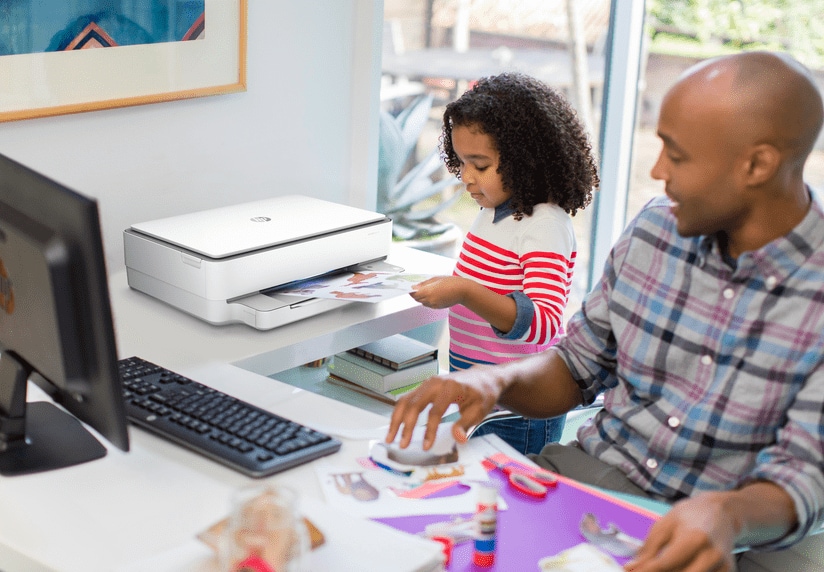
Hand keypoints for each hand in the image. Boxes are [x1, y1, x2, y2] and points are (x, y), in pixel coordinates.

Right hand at [384, 364, 503, 449]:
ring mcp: (427, 383)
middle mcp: (435, 383)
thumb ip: (466, 424)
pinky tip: (396, 426)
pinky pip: (407, 399)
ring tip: (390, 437)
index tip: (426, 446)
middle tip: (401, 444)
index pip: (435, 412)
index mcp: (450, 388)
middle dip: (405, 426)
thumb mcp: (479, 410)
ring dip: (396, 419)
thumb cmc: (482, 394)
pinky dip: (399, 413)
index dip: (429, 431)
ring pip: (405, 400)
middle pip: (414, 404)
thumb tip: (458, 438)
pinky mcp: (424, 387)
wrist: (482, 378)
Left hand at [409, 276, 468, 308]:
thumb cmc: (451, 282)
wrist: (463, 291)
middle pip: (417, 299)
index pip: (414, 294)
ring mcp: (434, 305)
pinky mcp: (438, 307)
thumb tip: (414, 287)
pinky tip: (434, 293)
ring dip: (422, 297)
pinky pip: (429, 304)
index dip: (411, 291)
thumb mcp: (436, 279)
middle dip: (416, 294)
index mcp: (428, 292)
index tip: (409, 287)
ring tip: (428, 289)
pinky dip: (428, 300)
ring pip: (423, 302)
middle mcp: (430, 300)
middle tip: (417, 287)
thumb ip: (424, 284)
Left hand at [625, 492, 737, 571]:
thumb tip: (632, 568)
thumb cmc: (690, 516)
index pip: (666, 563)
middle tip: (643, 570)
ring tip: (661, 566)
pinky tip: (680, 567)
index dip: (646, 571)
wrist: (721, 512)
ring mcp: (723, 567)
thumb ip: (648, 549)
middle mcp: (712, 555)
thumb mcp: (664, 525)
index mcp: (695, 538)